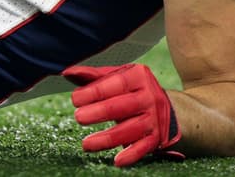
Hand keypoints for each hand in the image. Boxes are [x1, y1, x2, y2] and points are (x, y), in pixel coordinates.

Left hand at [62, 64, 185, 167]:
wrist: (167, 107)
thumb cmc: (131, 89)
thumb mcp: (116, 77)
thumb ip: (92, 76)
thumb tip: (67, 73)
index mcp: (138, 76)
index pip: (116, 83)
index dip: (95, 91)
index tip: (75, 99)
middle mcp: (149, 96)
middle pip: (122, 106)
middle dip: (99, 113)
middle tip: (78, 117)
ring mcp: (154, 118)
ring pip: (130, 130)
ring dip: (107, 139)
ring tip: (86, 144)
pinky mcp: (156, 137)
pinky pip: (143, 148)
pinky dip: (131, 156)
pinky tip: (117, 161)